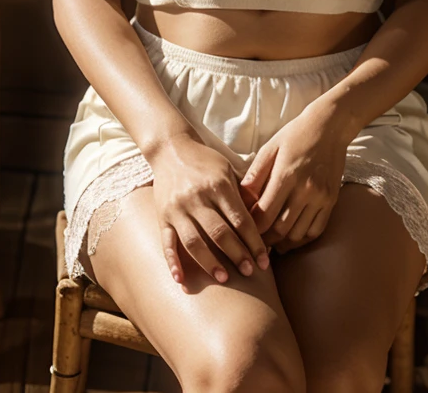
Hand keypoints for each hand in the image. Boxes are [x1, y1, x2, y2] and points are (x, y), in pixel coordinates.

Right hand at [148, 133, 270, 285]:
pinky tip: (181, 280)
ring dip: (209, 263)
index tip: (264, 262)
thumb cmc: (205, 161)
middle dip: (236, 255)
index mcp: (217, 185)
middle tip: (249, 272)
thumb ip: (243, 193)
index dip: (254, 242)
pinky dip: (173, 262)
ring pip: (194, 241)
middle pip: (219, 233)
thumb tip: (266, 220)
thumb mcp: (228, 169)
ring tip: (224, 278)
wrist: (171, 148)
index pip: (240, 220)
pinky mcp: (161, 215)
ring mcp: (177, 208)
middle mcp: (196, 197)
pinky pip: (167, 241)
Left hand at [239, 99, 351, 252]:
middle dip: (265, 239)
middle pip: (281, 229)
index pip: (265, 214)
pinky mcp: (331, 201)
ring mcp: (321, 197)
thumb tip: (240, 201)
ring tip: (270, 242)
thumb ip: (254, 176)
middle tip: (253, 242)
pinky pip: (316, 230)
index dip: (252, 228)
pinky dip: (302, 240)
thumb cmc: (294, 136)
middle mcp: (305, 190)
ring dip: (282, 243)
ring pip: (298, 234)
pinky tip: (290, 238)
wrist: (328, 128)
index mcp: (286, 175)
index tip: (243, 231)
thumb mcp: (269, 148)